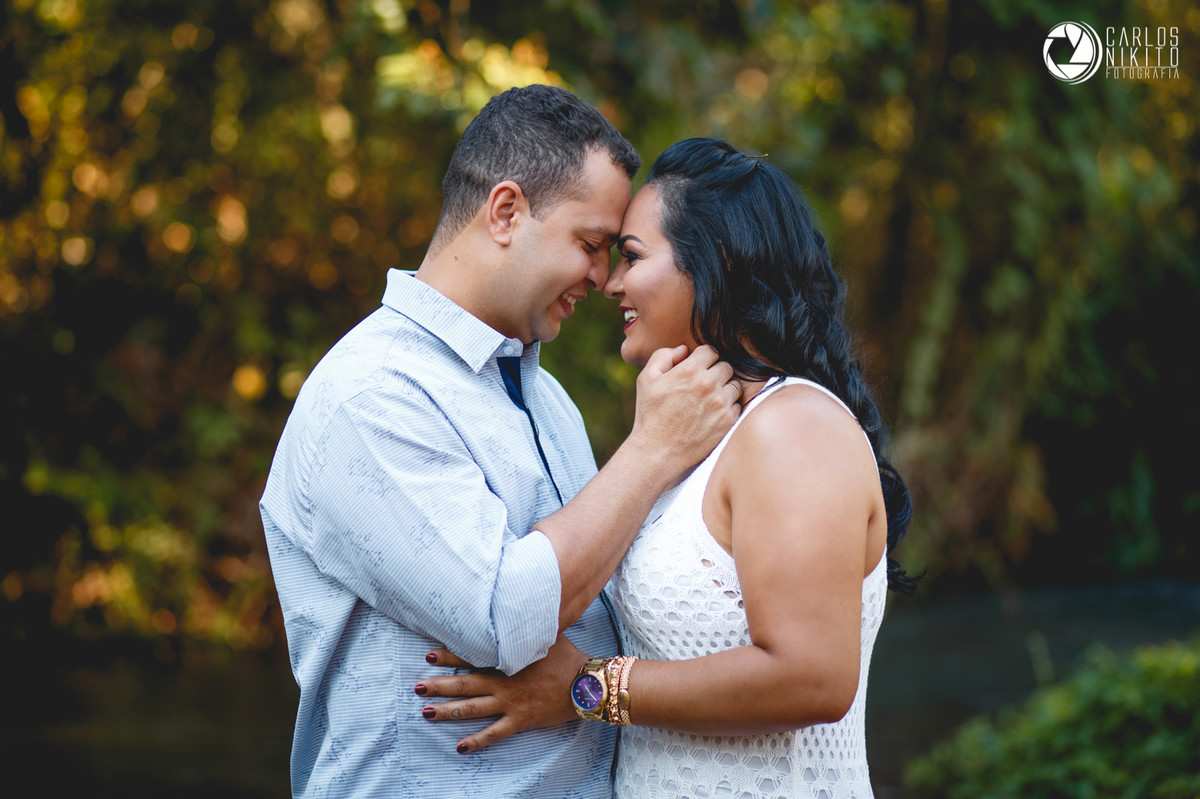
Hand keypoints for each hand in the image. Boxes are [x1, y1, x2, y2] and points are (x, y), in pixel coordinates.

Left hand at [415, 634, 587, 753]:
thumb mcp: (546, 631)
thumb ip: (526, 624)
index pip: (472, 655)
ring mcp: (510, 702)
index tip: (429, 655)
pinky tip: (460, 746)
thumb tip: (516, 604)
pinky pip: (494, 733)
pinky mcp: (520, 720)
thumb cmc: (567, 655)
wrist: (586, 683)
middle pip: (465, 684)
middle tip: (416, 686)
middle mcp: (504, 681)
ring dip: (448, 711)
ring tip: (426, 713)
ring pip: (473, 709)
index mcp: (508, 658)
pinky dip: (477, 741)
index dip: (449, 655)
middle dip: (438, 685)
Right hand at [631, 344, 741, 473]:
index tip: (698, 370)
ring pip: (735, 386)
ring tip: (709, 402)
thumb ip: (663, 356)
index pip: (711, 351)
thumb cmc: (649, 415)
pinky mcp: (728, 421)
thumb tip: (684, 349)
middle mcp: (708, 383)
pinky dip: (728, 409)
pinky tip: (713, 416)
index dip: (704, 359)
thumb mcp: (646, 380)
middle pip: (726, 367)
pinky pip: (738, 406)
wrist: (657, 452)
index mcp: (689, 369)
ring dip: (725, 390)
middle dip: (716, 373)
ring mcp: (721, 403)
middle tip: (703, 387)